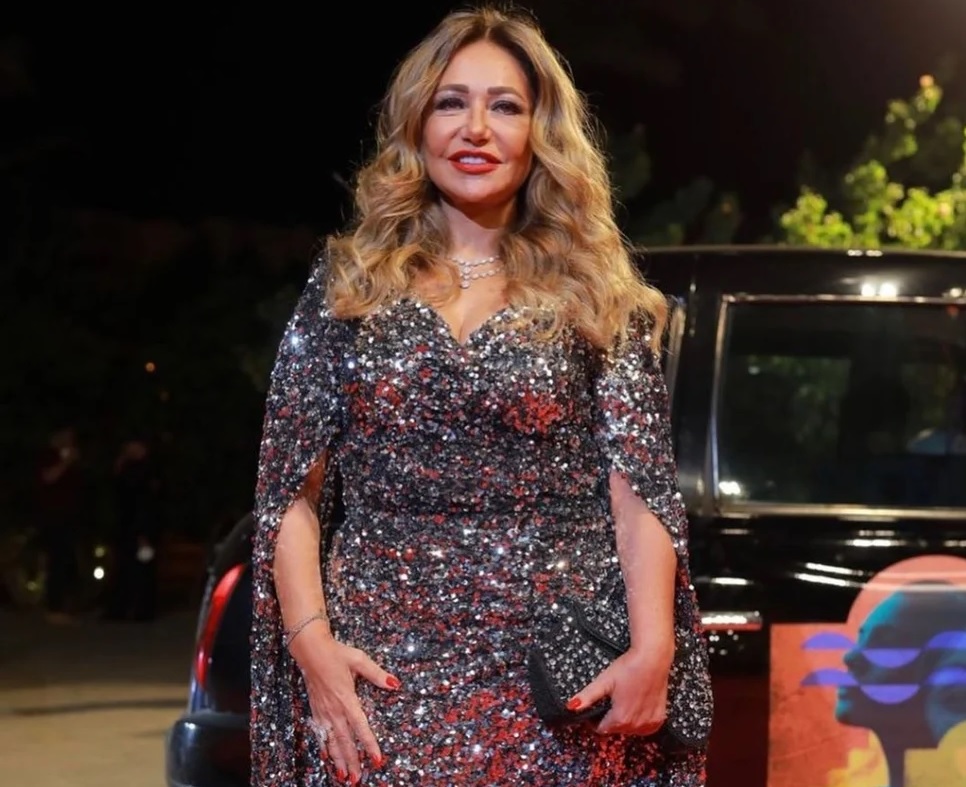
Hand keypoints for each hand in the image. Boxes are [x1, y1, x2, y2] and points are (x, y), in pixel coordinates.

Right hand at [289, 625, 400, 781]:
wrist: (310, 650)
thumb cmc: (336, 653)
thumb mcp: (359, 659)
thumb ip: (376, 674)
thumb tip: (395, 684)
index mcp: (347, 698)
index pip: (360, 726)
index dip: (369, 744)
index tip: (376, 759)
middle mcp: (334, 709)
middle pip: (345, 740)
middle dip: (352, 761)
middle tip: (358, 779)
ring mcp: (323, 711)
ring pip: (332, 741)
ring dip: (338, 759)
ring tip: (345, 776)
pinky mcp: (316, 710)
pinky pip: (320, 733)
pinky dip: (324, 747)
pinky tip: (326, 758)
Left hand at [568, 638, 673, 735]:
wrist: (652, 659)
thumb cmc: (628, 667)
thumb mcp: (604, 681)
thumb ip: (587, 696)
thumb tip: (570, 707)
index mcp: (620, 718)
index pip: (601, 730)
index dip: (594, 721)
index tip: (594, 710)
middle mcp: (635, 725)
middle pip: (615, 730)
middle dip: (609, 719)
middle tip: (609, 701)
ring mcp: (649, 723)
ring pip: (630, 730)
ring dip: (624, 721)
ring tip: (623, 702)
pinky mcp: (658, 719)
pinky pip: (644, 728)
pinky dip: (639, 722)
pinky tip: (636, 707)